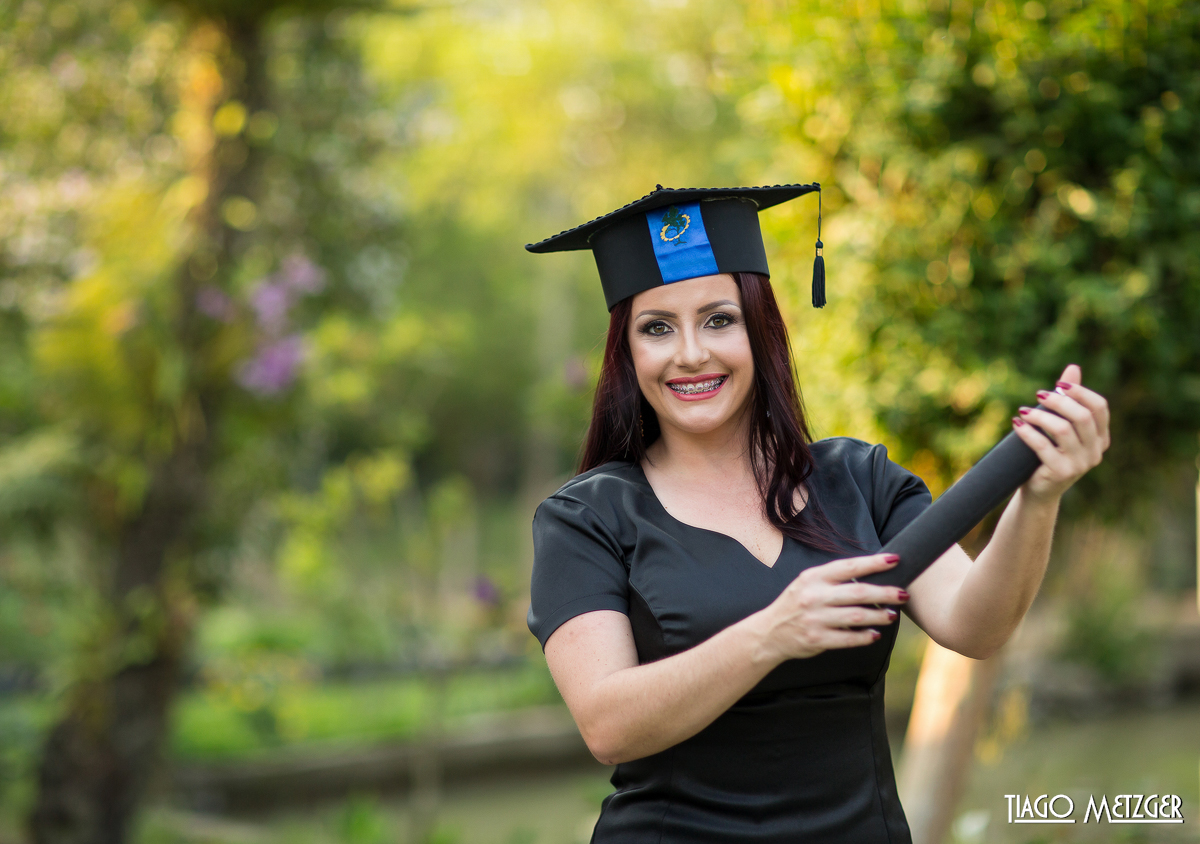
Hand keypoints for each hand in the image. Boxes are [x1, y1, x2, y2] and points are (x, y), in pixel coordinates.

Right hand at [762, 553, 907, 660]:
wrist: (769, 632)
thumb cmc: (795, 604)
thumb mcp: (807, 584)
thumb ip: (833, 579)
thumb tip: (871, 575)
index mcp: (813, 577)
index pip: (848, 566)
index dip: (873, 563)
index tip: (895, 560)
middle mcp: (814, 596)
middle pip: (857, 592)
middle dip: (884, 593)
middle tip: (902, 594)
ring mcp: (815, 619)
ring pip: (856, 616)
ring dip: (878, 616)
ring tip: (892, 615)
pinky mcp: (817, 639)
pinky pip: (848, 638)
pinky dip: (864, 636)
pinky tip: (874, 634)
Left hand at [1012, 364, 1109, 502]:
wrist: (1039, 491)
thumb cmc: (1049, 454)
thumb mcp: (1061, 426)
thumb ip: (1069, 399)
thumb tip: (1073, 367)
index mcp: (1101, 438)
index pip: (1100, 407)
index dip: (1081, 392)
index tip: (1059, 384)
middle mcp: (1095, 451)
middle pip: (1082, 416)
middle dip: (1058, 401)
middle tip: (1038, 394)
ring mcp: (1080, 464)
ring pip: (1062, 429)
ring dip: (1040, 416)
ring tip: (1024, 411)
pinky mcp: (1061, 472)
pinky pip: (1043, 446)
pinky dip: (1028, 432)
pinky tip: (1017, 423)